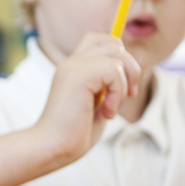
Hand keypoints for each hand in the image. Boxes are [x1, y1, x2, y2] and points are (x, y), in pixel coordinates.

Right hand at [34, 32, 141, 162]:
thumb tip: (131, 71)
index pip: (100, 39)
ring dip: (124, 84)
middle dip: (130, 68)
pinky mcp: (79, 73)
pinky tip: (105, 112)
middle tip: (125, 95)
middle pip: (114, 43)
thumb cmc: (74, 133)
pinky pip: (115, 71)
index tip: (123, 86)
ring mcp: (74, 65)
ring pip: (119, 55)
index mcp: (74, 67)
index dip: (118, 55)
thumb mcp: (97, 103)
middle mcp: (72, 61)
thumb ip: (108, 85)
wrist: (52, 146)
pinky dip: (118, 93)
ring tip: (110, 107)